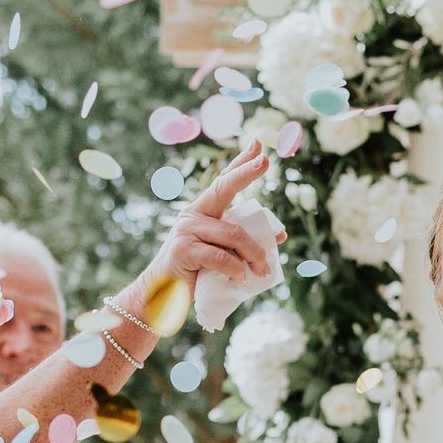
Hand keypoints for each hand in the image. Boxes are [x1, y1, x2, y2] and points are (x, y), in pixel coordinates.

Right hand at [110, 144, 275, 330]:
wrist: (162, 298)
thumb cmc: (195, 274)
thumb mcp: (224, 256)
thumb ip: (245, 244)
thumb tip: (280, 235)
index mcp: (203, 211)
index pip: (224, 181)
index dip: (241, 162)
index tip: (258, 144)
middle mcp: (192, 213)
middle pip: (224, 187)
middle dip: (246, 172)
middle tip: (266, 160)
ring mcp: (186, 229)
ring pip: (233, 233)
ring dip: (254, 253)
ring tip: (263, 270)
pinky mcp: (183, 249)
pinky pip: (221, 255)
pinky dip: (236, 268)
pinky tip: (242, 277)